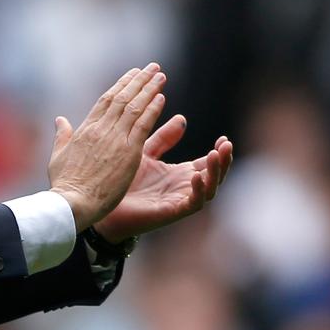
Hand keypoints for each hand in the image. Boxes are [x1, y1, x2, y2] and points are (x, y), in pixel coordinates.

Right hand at [48, 64, 167, 230]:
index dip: (121, 85)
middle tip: (152, 67)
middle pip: (123, 98)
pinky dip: (152, 110)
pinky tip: (161, 98)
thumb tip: (59, 120)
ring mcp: (115, 140)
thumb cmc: (64, 185)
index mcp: (85, 129)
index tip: (133, 74)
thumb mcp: (58, 157)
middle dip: (139, 80)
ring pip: (135, 107)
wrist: (72, 203)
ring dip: (149, 89)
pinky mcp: (128, 153)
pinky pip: (143, 125)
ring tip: (160, 76)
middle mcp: (101, 129)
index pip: (106, 100)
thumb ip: (61, 136)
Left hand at [93, 115, 232, 243]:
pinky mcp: (171, 211)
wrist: (103, 203)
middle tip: (226, 144)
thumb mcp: (146, 152)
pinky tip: (196, 176)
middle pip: (214, 176)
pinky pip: (193, 203)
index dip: (219, 152)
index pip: (207, 163)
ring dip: (215, 172)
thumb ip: (164, 138)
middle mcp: (184, 187)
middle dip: (224, 161)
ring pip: (209, 189)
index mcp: (180, 174)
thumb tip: (182, 118)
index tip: (224, 138)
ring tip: (216, 155)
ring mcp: (179, 200)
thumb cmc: (123, 180)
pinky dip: (198, 190)